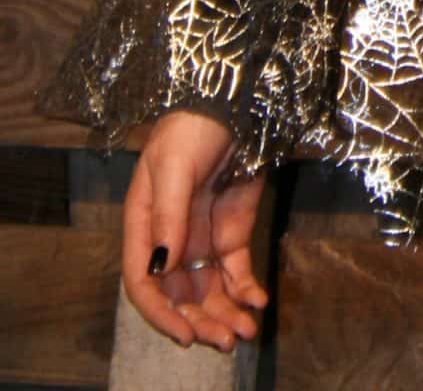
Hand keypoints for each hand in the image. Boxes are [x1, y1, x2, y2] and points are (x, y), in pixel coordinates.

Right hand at [122, 108, 268, 351]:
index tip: (184, 334)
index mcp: (144, 227)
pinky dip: (246, 289)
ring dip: (224, 314)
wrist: (233, 101)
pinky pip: (236, 270)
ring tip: (246, 333)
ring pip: (209, 290)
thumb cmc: (191, 128)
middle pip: (179, 295)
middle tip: (225, 341)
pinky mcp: (233, 231)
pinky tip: (259, 302)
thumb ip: (168, 215)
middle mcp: (170, 241)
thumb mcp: (173, 167)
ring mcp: (202, 238)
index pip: (142, 282)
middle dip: (200, 322)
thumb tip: (162, 266)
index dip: (160, 313)